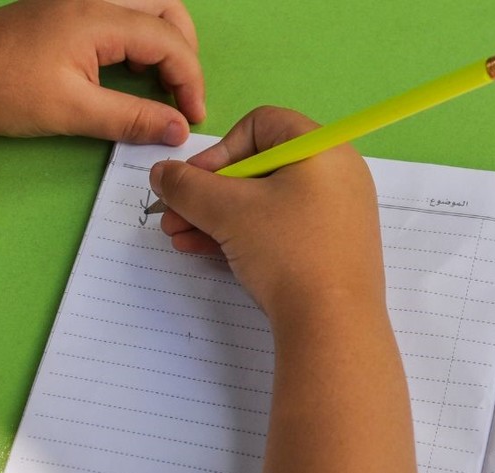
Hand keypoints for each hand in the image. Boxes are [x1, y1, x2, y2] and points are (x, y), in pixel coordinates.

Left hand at [0, 0, 204, 144]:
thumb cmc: (4, 93)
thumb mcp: (73, 111)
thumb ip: (131, 118)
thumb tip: (176, 131)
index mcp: (97, 15)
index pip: (168, 39)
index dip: (189, 79)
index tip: (192, 117)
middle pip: (165, 6)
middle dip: (183, 49)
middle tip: (181, 93)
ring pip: (143, 3)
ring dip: (162, 37)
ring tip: (160, 81)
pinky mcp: (63, 6)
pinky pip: (118, 8)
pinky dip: (136, 33)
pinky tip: (128, 66)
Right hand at [149, 106, 382, 318]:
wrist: (333, 326)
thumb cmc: (286, 251)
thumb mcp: (227, 212)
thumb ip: (186, 186)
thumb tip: (161, 173)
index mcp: (321, 149)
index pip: (260, 125)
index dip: (218, 150)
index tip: (192, 183)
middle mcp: (334, 174)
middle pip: (256, 167)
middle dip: (206, 193)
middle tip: (172, 216)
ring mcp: (334, 214)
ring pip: (262, 202)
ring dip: (214, 217)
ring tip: (178, 238)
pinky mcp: (328, 248)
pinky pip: (278, 228)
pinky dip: (241, 234)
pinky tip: (202, 250)